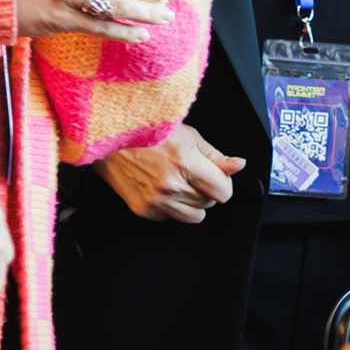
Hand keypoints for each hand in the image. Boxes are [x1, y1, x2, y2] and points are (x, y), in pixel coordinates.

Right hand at [96, 123, 244, 224]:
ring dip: (192, 202)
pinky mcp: (144, 210)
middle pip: (209, 204)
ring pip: (194, 216)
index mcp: (185, 162)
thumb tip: (238, 166)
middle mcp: (171, 185)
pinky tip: (161, 187)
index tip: (215, 175)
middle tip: (190, 172)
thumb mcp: (188, 135)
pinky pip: (172, 218)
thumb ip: (215, 156)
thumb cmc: (149, 132)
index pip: (223, 192)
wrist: (110, 140)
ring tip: (178, 181)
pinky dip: (172, 206)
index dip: (222, 183)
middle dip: (206, 190)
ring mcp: (156, 200)